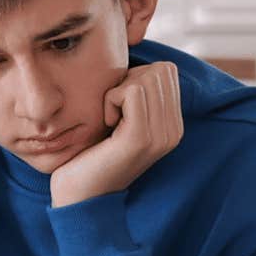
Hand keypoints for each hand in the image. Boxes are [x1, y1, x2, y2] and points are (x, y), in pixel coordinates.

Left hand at [49, 61, 183, 206]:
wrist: (81, 197)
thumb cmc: (92, 153)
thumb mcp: (121, 120)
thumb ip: (137, 94)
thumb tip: (133, 59)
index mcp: (173, 125)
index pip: (166, 70)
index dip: (136, 77)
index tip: (120, 107)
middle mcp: (174, 130)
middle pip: (160, 69)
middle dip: (129, 81)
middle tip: (114, 112)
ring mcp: (161, 135)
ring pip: (146, 77)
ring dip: (118, 91)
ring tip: (111, 120)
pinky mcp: (141, 138)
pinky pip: (131, 91)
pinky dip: (110, 100)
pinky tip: (106, 124)